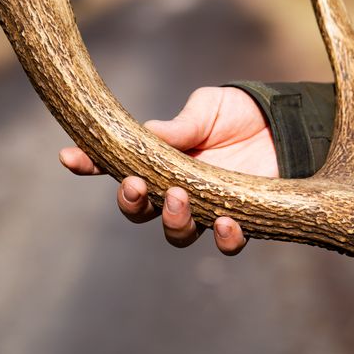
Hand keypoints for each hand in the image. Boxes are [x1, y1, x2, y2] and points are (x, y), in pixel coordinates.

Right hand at [59, 86, 277, 253]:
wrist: (285, 123)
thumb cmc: (237, 112)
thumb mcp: (205, 109)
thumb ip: (179, 126)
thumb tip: (146, 134)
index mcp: (160, 159)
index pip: (117, 165)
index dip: (91, 164)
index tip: (69, 156)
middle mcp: (176, 188)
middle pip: (140, 211)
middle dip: (131, 202)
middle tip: (136, 185)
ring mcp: (206, 207)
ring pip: (176, 233)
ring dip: (172, 221)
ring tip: (180, 198)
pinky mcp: (241, 219)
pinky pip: (226, 243)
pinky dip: (224, 239)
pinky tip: (227, 223)